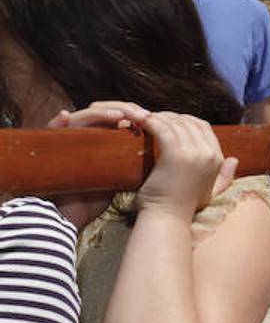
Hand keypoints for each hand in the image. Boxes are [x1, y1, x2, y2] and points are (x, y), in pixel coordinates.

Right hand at [46, 102, 149, 228]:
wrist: (76, 213)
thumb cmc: (101, 192)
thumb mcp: (123, 171)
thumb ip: (135, 156)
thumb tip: (164, 144)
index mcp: (103, 135)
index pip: (120, 115)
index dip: (138, 114)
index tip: (156, 119)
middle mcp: (86, 131)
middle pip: (104, 110)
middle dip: (125, 110)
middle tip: (144, 115)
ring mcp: (69, 136)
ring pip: (84, 115)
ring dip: (102, 113)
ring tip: (121, 116)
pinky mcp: (52, 144)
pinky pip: (53, 128)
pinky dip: (61, 121)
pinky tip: (67, 115)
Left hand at [135, 112, 237, 218]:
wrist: (168, 219)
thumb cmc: (184, 208)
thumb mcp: (212, 192)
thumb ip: (225, 177)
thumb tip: (235, 160)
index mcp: (218, 159)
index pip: (204, 127)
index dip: (186, 120)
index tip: (169, 122)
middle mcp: (208, 153)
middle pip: (190, 122)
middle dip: (171, 116)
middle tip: (154, 119)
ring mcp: (192, 153)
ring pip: (175, 123)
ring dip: (159, 117)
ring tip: (145, 119)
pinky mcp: (174, 155)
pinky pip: (162, 129)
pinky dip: (151, 122)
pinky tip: (141, 123)